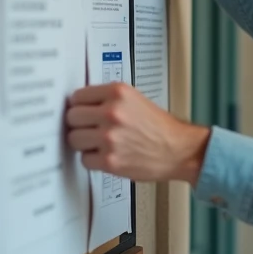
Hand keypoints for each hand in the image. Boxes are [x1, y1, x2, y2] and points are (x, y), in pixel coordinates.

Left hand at [65, 82, 210, 184]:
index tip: (81, 111)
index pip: (77, 96)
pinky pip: (84, 160)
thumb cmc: (160, 128)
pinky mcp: (110, 160)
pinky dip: (93, 160)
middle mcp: (112, 113)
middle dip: (79, 124)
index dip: (80, 106)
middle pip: (72, 117)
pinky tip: (107, 155)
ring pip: (74, 139)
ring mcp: (109, 138)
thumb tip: (81, 105)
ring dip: (84, 143)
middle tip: (90, 128)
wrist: (180, 150)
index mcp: (118, 93)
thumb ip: (108, 99)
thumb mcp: (135, 99)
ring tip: (99, 143)